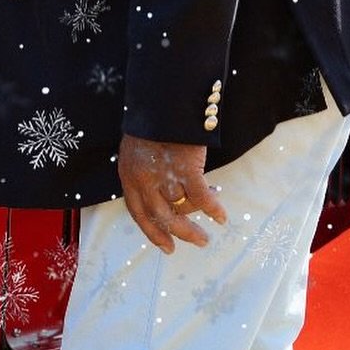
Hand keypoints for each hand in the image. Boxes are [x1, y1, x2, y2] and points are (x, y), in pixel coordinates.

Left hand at [117, 134, 226, 252]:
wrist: (162, 102)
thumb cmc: (152, 125)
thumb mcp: (137, 152)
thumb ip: (143, 175)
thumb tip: (164, 199)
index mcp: (128, 176)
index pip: (138, 213)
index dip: (153, 232)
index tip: (168, 247)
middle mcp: (143, 180)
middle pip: (161, 217)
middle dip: (181, 233)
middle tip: (200, 242)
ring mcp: (164, 176)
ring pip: (182, 208)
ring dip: (197, 216)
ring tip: (211, 223)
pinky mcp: (185, 170)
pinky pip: (201, 198)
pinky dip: (213, 208)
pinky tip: (221, 216)